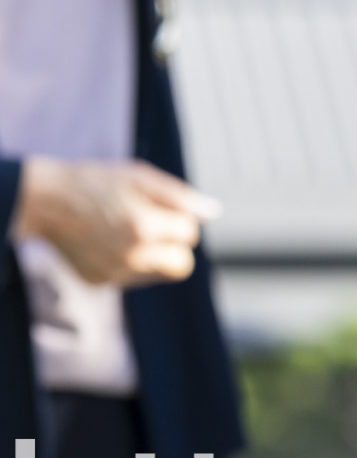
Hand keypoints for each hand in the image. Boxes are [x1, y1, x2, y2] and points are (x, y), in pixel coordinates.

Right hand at [12, 158, 215, 286]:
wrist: (43, 200)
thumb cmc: (94, 182)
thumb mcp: (138, 176)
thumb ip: (179, 196)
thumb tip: (214, 213)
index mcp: (145, 226)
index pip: (189, 233)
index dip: (178, 218)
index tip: (157, 207)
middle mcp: (132, 255)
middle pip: (182, 264)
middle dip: (174, 246)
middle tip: (152, 225)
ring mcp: (115, 272)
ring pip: (159, 273)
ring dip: (153, 255)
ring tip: (127, 231)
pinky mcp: (100, 281)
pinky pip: (132, 277)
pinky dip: (129, 262)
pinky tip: (108, 242)